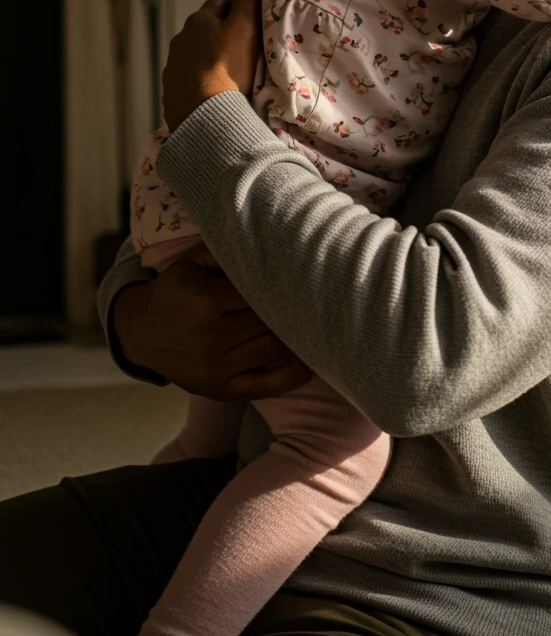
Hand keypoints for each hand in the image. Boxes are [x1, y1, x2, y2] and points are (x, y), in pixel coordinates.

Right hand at [112, 242, 313, 399]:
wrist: (140, 333)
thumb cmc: (175, 291)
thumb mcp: (192, 262)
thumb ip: (226, 250)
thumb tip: (272, 245)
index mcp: (205, 301)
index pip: (260, 290)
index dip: (286, 283)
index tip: (311, 275)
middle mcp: (211, 337)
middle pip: (271, 320)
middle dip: (297, 309)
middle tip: (326, 296)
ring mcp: (216, 368)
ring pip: (274, 349)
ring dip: (300, 336)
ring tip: (323, 321)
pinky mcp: (220, 391)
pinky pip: (267, 386)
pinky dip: (294, 374)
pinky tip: (312, 361)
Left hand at [162, 0, 263, 132]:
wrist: (205, 116)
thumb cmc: (228, 68)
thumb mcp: (245, 27)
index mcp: (198, 20)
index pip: (220, 2)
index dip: (238, 8)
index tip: (252, 21)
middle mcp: (180, 39)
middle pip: (206, 29)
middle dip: (222, 33)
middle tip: (246, 48)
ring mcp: (173, 66)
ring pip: (196, 53)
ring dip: (210, 57)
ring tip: (232, 73)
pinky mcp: (171, 90)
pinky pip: (189, 78)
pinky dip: (201, 79)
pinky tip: (216, 90)